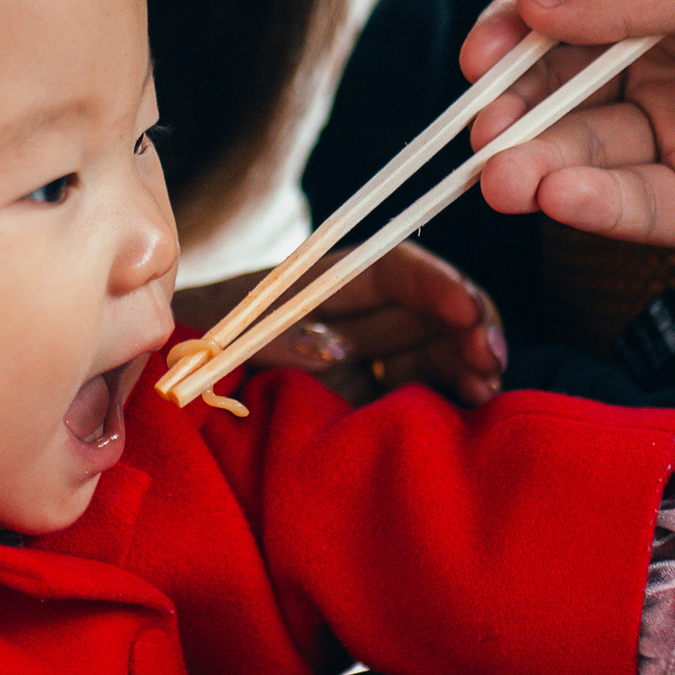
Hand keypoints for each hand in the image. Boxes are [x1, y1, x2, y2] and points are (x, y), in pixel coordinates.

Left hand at [173, 240, 505, 406]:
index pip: (394, 271)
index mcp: (325, 282)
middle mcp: (355, 310)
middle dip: (468, 327)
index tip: (469, 313)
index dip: (437, 286)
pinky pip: (424, 383)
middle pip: (428, 307)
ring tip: (489, 384)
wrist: (184, 382)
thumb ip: (270, 339)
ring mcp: (368, 350)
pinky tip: (476, 402)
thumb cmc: (201, 346)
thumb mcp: (229, 337)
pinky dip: (453, 390)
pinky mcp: (372, 390)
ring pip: (436, 345)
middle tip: (490, 360)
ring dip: (469, 360)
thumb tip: (327, 349)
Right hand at [462, 0, 674, 258]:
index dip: (513, 27)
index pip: (567, 3)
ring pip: (589, 154)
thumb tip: (532, 2)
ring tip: (507, 179)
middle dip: (513, 111)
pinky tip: (560, 198)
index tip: (479, 58)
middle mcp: (671, 63)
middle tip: (482, 137)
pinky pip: (636, 209)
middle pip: (562, 87)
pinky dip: (591, 206)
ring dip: (539, 165)